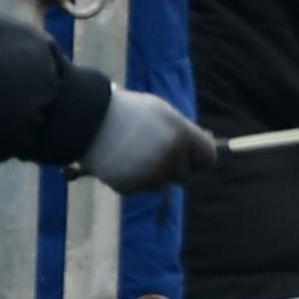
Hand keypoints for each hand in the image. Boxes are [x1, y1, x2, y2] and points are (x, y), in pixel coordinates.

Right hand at [80, 88, 218, 191]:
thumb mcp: (162, 112)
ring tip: (135, 153)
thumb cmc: (128, 110)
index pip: (209, 158)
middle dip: (177, 167)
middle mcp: (171, 158)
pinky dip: (135, 179)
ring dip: (155, 174)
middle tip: (157, 151)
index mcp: (182, 136)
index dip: (201, 157)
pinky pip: (141, 188)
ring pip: (163, 185)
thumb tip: (207, 141)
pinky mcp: (132, 188)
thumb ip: (184, 130)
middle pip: (186, 176)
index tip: (194, 155)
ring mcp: (151, 175)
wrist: (89, 120)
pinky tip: (122, 161)